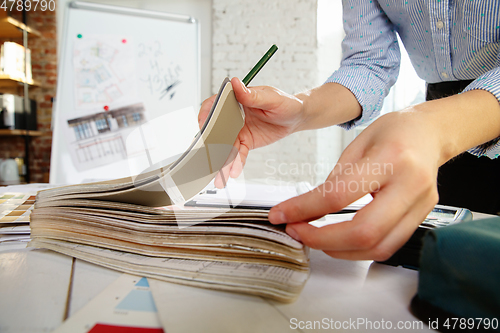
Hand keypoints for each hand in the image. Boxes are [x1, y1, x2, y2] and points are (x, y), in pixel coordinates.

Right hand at [198, 77, 304, 187]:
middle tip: (208, 159)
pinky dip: (235, 163)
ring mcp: (238, 130)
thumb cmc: (286, 102)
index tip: (203, 127)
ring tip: (220, 176)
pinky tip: (233, 172)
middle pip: (217, 129)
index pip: (214, 105)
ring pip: (226, 146)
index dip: (206, 116)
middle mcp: (233, 115)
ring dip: (222, 161)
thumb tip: (236, 83)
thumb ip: (252, 95)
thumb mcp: (271, 98)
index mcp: (236, 99)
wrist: (297, 118)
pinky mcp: (245, 142)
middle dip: (211, 146)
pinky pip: (238, 154)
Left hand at [268, 110, 442, 260]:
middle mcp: (410, 185)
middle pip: (363, 232)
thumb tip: (307, 211)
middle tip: (297, 232)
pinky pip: (388, 246)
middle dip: (322, 240)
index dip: (303, 209)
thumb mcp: (356, 145)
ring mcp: (421, 205)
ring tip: (315, 238)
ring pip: (378, 247)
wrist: (430, 133)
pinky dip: (359, 250)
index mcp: (390, 158)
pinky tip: (341, 241)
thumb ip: (334, 181)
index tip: (282, 215)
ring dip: (340, 250)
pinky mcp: (422, 217)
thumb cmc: (395, 131)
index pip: (339, 194)